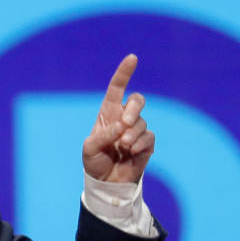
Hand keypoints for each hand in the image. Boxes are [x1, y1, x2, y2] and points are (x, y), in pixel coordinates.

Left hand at [82, 54, 154, 182]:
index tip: (132, 58)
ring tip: (123, 146)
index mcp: (108, 113)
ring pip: (142, 122)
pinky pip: (149, 137)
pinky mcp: (146, 144)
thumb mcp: (90, 148)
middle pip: (137, 100)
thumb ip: (103, 135)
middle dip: (134, 108)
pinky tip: (132, 151)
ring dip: (132, 133)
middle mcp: (124, 118)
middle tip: (125, 122)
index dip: (124, 73)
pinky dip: (140, 143)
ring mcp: (136, 130)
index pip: (117, 88)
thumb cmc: (95, 162)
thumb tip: (121, 126)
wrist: (106, 182)